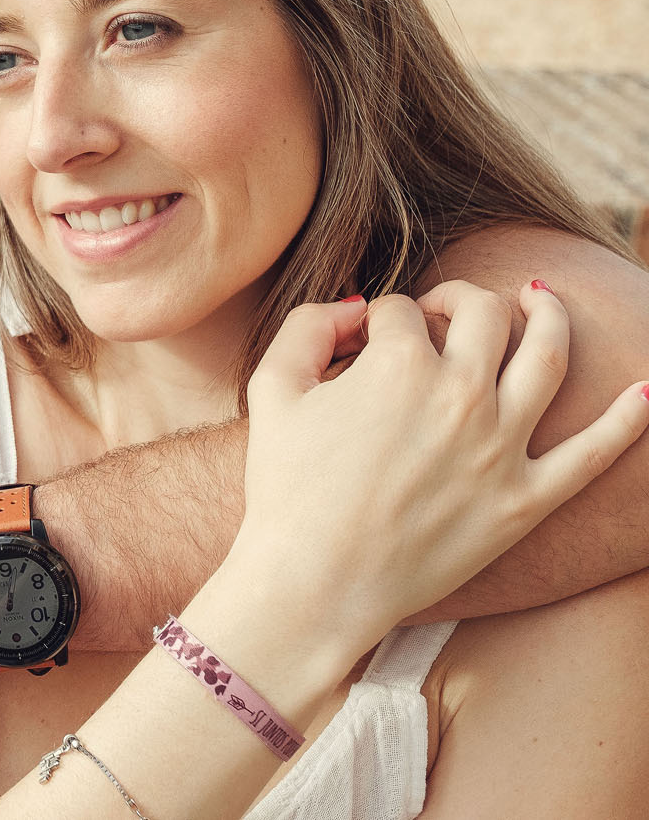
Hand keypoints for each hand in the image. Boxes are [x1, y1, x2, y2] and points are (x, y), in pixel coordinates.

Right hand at [226, 283, 648, 667]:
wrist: (315, 583)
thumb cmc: (287, 488)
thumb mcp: (271, 387)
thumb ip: (308, 325)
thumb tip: (354, 307)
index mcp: (400, 363)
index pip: (402, 311)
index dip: (379, 318)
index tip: (364, 340)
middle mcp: (463, 395)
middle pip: (485, 314)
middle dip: (460, 299)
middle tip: (442, 312)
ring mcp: (503, 449)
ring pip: (548, 358)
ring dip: (552, 317)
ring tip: (545, 298)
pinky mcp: (527, 501)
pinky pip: (594, 454)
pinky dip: (629, 419)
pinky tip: (647, 388)